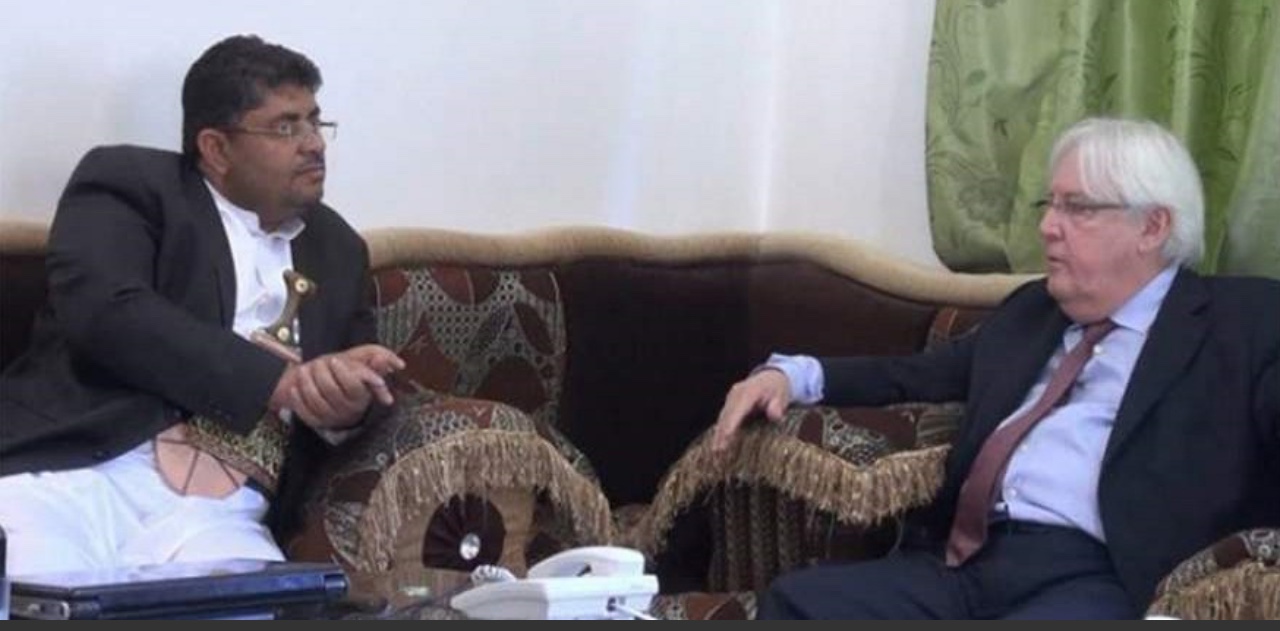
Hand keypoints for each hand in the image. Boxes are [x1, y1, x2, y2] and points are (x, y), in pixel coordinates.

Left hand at [268, 344, 404, 429]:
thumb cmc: (351, 373)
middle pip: (331, 391)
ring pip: (316, 400)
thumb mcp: (366, 363)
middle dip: (322, 373)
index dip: (343, 372)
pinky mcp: (316, 422)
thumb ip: (379, 361)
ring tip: (304, 369)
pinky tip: (296, 387)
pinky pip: (304, 412)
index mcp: (363, 397)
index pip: (354, 386)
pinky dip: (298, 399)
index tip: (335, 360)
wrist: (333, 386)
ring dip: (307, 383)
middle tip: (319, 362)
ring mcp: (331, 418)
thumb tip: (396, 363)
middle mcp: (348, 410)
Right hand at [710, 368, 790, 451]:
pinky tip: (718, 443)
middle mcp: (736, 394)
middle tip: (718, 451)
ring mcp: (731, 399)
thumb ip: (777, 405)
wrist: (770, 377)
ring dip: (718, 434)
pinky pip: (724, 418)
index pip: (738, 408)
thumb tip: (774, 416)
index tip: (727, 435)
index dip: (732, 422)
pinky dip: (720, 430)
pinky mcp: (730, 404)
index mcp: (749, 391)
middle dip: (722, 432)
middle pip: (727, 415)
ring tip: (715, 451)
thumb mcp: (781, 395)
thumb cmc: (776, 389)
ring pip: (722, 417)